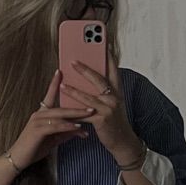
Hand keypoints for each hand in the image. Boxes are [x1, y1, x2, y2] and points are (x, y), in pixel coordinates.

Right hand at [8, 69, 93, 170]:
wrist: (18, 158)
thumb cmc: (34, 148)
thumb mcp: (53, 139)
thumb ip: (65, 132)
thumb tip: (80, 129)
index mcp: (42, 113)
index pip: (49, 95)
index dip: (55, 83)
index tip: (60, 71)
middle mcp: (39, 114)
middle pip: (61, 106)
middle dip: (77, 104)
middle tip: (93, 103)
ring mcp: (37, 121)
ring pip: (60, 115)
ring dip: (76, 115)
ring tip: (89, 114)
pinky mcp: (37, 130)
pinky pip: (55, 126)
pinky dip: (67, 126)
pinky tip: (77, 127)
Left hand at [60, 49, 140, 163]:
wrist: (123, 142)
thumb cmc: (114, 122)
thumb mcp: (112, 103)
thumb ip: (103, 90)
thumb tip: (87, 77)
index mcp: (117, 91)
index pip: (113, 69)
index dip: (107, 55)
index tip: (101, 41)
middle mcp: (115, 97)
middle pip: (99, 79)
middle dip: (85, 69)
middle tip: (72, 60)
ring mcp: (109, 108)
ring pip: (88, 96)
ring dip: (74, 89)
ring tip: (62, 82)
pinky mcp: (102, 120)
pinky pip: (84, 113)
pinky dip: (73, 109)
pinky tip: (64, 105)